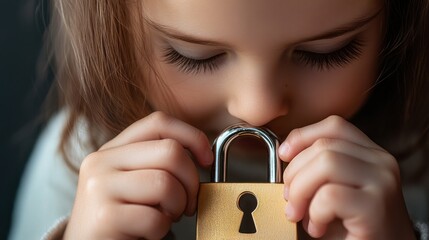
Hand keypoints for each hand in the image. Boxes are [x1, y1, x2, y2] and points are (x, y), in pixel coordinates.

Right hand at [63, 112, 212, 239]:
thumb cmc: (121, 219)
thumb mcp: (135, 181)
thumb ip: (156, 162)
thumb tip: (202, 154)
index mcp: (112, 149)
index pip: (158, 122)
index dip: (192, 137)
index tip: (206, 160)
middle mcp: (101, 162)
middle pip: (170, 152)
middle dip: (190, 181)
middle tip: (186, 203)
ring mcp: (100, 187)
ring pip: (166, 183)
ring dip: (176, 207)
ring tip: (163, 217)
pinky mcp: (104, 216)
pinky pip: (155, 218)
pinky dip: (161, 230)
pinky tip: (147, 232)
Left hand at [280, 115, 415, 239]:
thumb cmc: (352, 226)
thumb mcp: (333, 187)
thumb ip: (317, 166)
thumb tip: (285, 153)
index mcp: (370, 154)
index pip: (334, 126)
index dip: (302, 136)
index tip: (284, 155)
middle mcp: (381, 162)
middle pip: (323, 146)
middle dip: (294, 174)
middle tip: (291, 202)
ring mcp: (382, 182)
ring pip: (325, 164)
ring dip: (301, 192)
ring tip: (303, 216)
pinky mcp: (376, 207)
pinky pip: (329, 196)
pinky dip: (314, 214)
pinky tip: (319, 227)